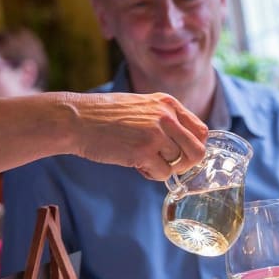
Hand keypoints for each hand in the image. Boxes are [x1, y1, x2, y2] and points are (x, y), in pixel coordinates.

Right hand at [66, 92, 207, 180]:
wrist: (77, 119)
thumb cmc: (104, 115)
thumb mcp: (141, 106)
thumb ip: (163, 119)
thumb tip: (184, 143)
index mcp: (168, 103)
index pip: (200, 130)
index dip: (193, 146)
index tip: (180, 154)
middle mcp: (166, 116)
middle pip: (197, 151)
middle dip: (185, 164)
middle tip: (167, 164)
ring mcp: (156, 134)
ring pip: (179, 164)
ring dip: (163, 168)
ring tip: (143, 160)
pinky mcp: (143, 152)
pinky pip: (163, 174)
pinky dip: (151, 174)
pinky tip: (135, 164)